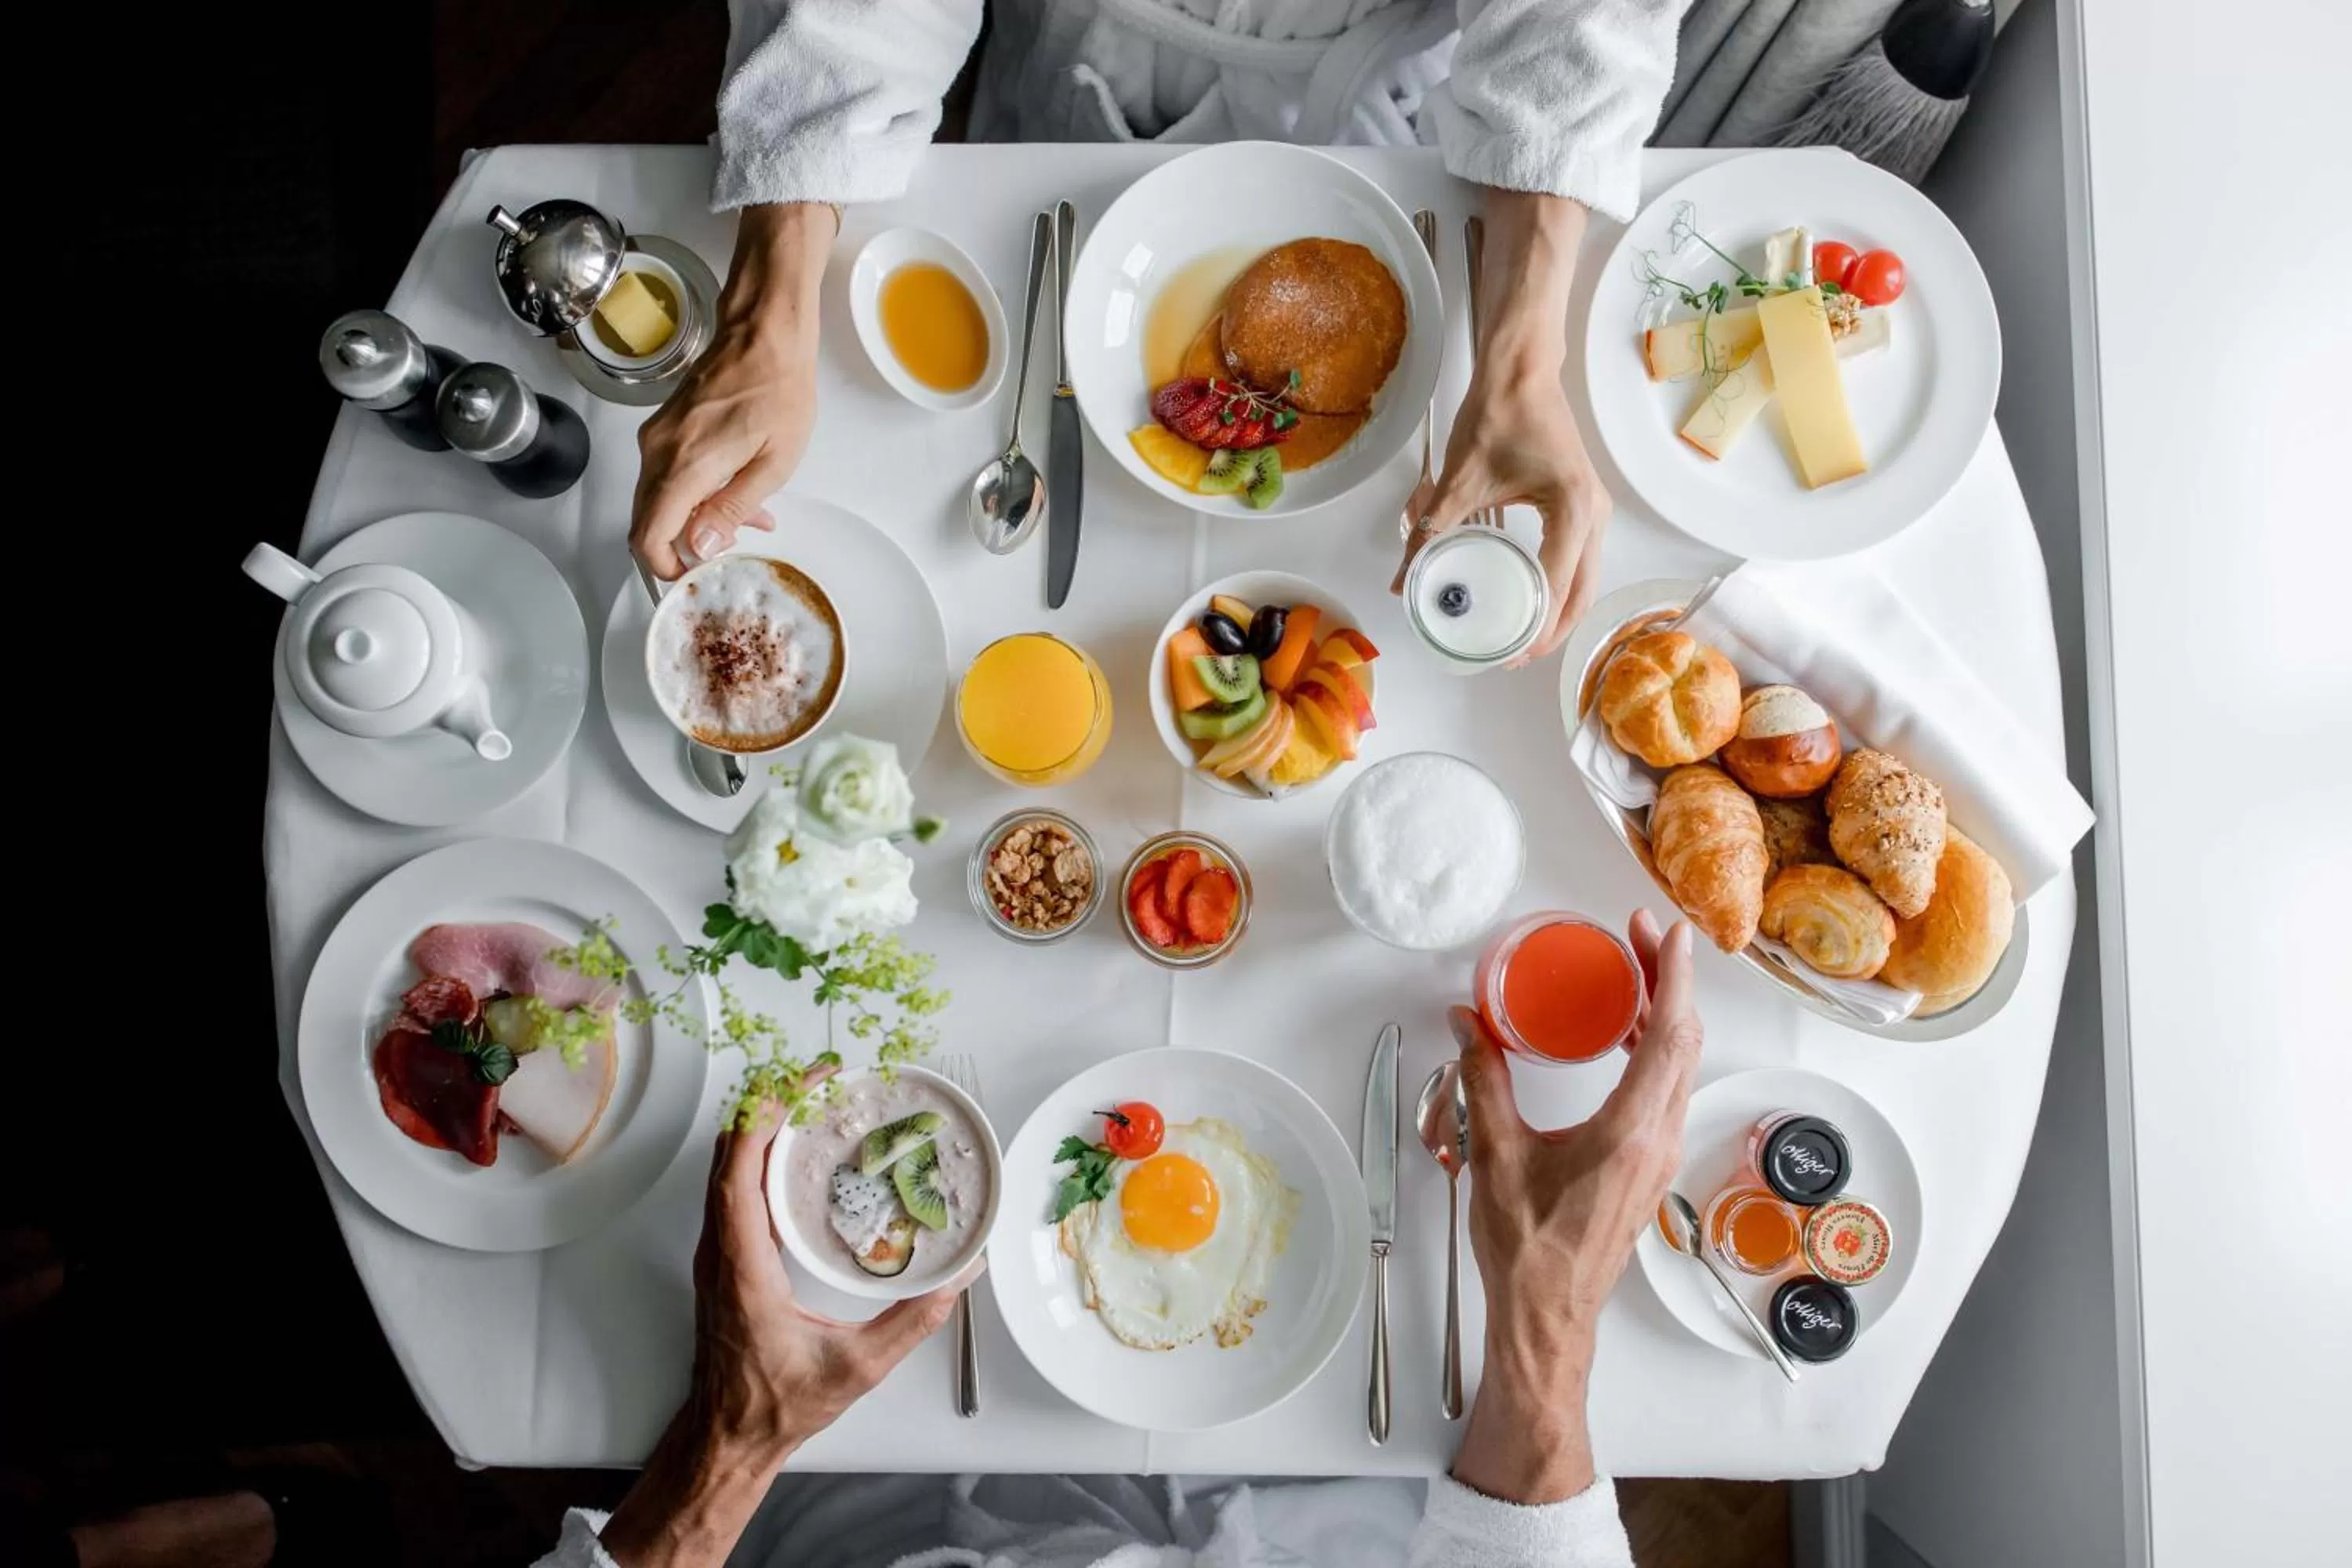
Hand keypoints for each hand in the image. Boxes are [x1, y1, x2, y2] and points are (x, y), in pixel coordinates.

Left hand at [599, 1102, 970, 1566]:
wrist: (729, 1437)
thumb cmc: (777, 1406)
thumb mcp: (856, 1368)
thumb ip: (912, 1322)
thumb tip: (959, 1280)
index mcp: (742, 1268)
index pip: (740, 1173)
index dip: (767, 1119)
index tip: (803, 1084)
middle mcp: (719, 1252)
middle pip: (729, 1155)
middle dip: (770, 1105)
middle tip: (820, 1078)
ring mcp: (716, 1255)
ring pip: (726, 1169)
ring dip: (763, 1127)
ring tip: (811, 1101)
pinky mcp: (723, 1261)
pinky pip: (733, 1190)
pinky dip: (759, 1156)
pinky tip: (796, 1153)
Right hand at [629, 204, 833, 578]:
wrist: (763, 331)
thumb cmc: (779, 390)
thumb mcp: (774, 463)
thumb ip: (733, 509)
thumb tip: (698, 546)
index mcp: (685, 466)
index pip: (649, 535)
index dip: (664, 565)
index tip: (692, 574)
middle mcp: (658, 452)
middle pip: (649, 521)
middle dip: (685, 544)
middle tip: (732, 544)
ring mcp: (656, 437)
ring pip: (658, 499)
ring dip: (694, 517)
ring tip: (748, 515)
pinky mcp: (663, 427)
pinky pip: (665, 474)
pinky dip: (693, 492)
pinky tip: (733, 489)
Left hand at [1392, 190, 1611, 663]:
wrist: (1522, 368)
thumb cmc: (1498, 414)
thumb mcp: (1459, 480)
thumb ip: (1429, 533)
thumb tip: (1403, 580)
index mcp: (1571, 510)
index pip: (1557, 587)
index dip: (1534, 628)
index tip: (1507, 654)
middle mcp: (1593, 514)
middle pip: (1581, 593)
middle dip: (1551, 631)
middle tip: (1513, 658)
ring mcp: (1594, 509)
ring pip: (1585, 579)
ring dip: (1558, 612)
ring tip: (1523, 639)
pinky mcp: (1584, 504)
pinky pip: (1579, 559)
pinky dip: (1561, 586)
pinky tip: (1533, 602)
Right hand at [1450, 910, 1704, 1504]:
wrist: (1547, 1314)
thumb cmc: (1527, 1249)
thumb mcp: (1496, 1154)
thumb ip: (1483, 1078)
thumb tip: (1467, 1023)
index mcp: (1628, 1132)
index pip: (1668, 1036)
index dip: (1672, 976)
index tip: (1668, 933)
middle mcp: (1657, 1139)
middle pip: (1684, 1041)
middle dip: (1669, 979)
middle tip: (1641, 937)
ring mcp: (1659, 1154)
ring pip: (1681, 1066)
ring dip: (1666, 1013)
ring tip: (1635, 975)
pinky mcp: (1650, 1165)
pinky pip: (1668, 1089)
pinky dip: (1657, 1048)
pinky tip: (1627, 1037)